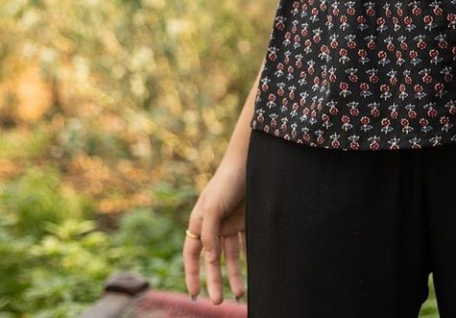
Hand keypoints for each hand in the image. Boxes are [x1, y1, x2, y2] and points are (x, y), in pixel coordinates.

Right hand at [183, 159, 246, 304]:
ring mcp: (230, 223)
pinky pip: (246, 244)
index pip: (192, 254)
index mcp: (199, 222)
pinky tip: (254, 273)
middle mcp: (213, 225)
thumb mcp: (212, 208)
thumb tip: (209, 258)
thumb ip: (208, 234)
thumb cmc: (226, 182)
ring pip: (230, 256)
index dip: (192, 274)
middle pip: (212, 260)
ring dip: (233, 275)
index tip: (195, 295)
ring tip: (239, 294)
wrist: (250, 161)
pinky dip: (248, 259)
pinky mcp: (246, 220)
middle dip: (214, 281)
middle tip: (217, 302)